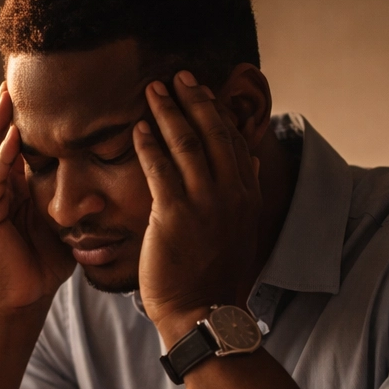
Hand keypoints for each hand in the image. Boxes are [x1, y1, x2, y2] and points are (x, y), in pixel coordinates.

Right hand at [0, 83, 75, 312]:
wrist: (23, 300)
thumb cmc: (43, 264)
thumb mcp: (62, 222)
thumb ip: (72, 198)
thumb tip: (107, 179)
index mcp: (9, 189)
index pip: (12, 144)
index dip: (18, 117)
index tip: (34, 89)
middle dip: (1, 111)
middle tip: (12, 80)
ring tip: (6, 98)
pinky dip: (2, 158)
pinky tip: (12, 138)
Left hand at [133, 71, 263, 342]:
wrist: (203, 312)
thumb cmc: (215, 275)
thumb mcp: (240, 229)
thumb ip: (243, 191)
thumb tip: (250, 160)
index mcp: (247, 195)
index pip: (233, 140)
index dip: (217, 111)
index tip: (203, 90)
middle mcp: (231, 193)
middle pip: (213, 132)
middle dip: (194, 99)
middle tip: (178, 76)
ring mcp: (205, 202)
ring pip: (186, 143)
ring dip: (168, 111)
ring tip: (153, 90)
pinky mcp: (175, 215)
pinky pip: (160, 168)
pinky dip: (149, 143)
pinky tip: (138, 128)